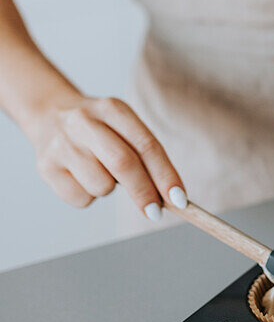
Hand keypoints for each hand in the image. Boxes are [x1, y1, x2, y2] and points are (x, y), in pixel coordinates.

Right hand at [28, 95, 186, 219]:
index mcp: (112, 109)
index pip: (146, 145)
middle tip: (155, 212)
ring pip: (101, 186)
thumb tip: (170, 196)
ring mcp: (62, 144)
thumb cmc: (99, 128)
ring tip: (99, 172)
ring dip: (109, 189)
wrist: (49, 114)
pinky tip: (81, 177)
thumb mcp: (123, 126)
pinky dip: (88, 197)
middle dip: (144, 193)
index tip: (179, 199)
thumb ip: (146, 155)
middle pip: (123, 164)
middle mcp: (84, 122)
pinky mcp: (46, 167)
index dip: (166, 175)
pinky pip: (81, 198)